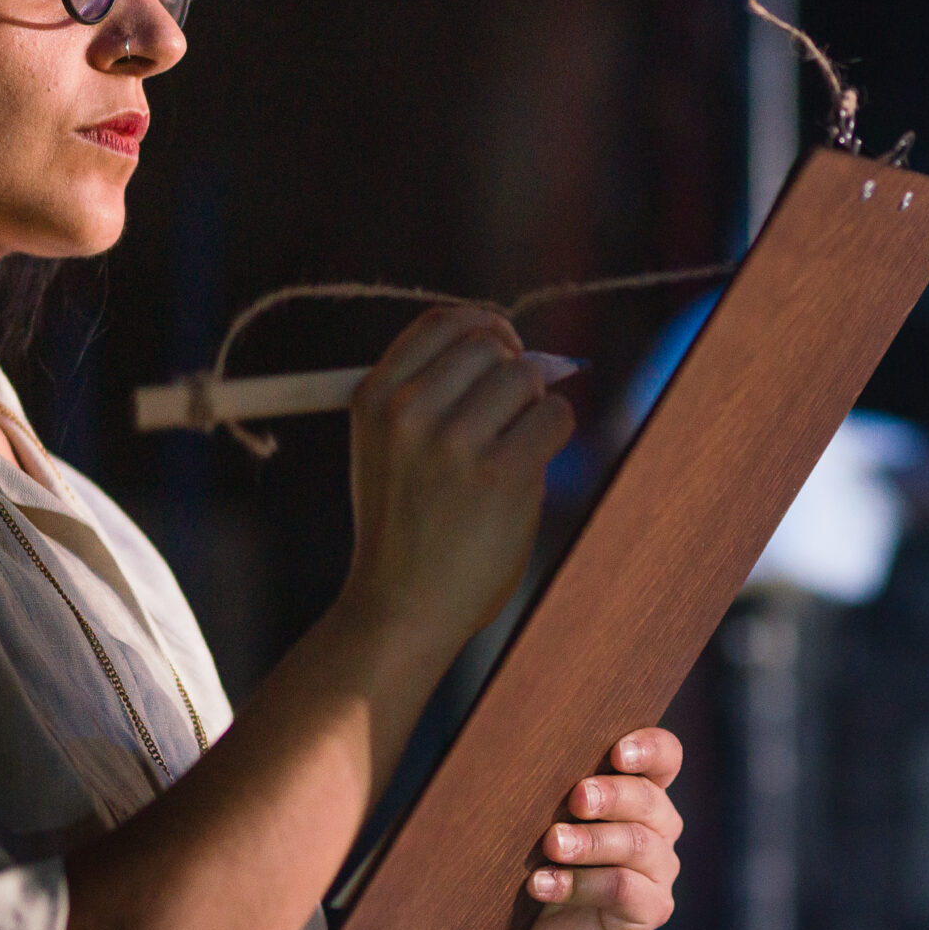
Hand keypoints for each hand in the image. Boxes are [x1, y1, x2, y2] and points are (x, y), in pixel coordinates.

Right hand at [336, 304, 575, 650]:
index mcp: (373, 396)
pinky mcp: (500, 473)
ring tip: (515, 446)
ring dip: (534, 405)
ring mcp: (453, 441)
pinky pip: (554, 417)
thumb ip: (431, 392)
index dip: (483, 326)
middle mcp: (408, 411)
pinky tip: (532, 465)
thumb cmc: (403, 526)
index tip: (503, 348)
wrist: (400, 607)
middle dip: (512, 371)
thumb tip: (521, 350)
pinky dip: (555, 433)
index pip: (442, 322)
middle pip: (489, 345)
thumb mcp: (384, 446)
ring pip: (526, 377)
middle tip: (511, 413)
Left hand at [500, 728, 683, 929]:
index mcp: (641, 789)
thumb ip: (552, 782)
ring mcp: (659, 870)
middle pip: (649, 799)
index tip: (616, 752)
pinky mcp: (649, 909)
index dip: (648, 748)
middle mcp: (659, 826)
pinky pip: (623, 889)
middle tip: (576, 798)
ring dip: (590, 841)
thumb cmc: (535, 854)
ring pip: (637, 844)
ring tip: (550, 844)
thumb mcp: (544, 813)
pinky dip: (579, 884)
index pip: (665, 756)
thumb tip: (521, 749)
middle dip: (612, 795)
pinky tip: (540, 883)